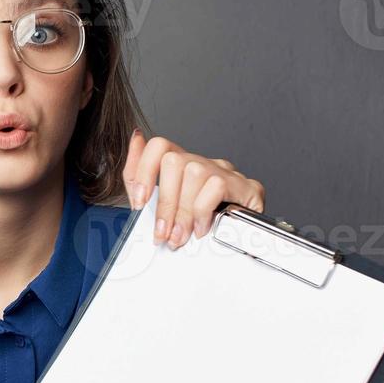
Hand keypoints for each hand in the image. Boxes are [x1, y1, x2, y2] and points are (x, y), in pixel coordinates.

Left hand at [123, 130, 265, 247]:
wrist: (242, 245)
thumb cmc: (200, 225)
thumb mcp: (163, 208)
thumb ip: (142, 179)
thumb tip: (136, 137)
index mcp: (183, 166)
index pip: (159, 146)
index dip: (143, 171)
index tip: (140, 202)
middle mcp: (203, 163)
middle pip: (173, 161)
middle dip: (164, 203)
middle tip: (163, 232)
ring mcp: (226, 172)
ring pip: (194, 172)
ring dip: (183, 212)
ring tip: (181, 235)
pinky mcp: (247, 187)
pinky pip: (216, 186)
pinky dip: (203, 211)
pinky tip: (203, 227)